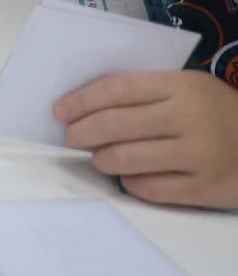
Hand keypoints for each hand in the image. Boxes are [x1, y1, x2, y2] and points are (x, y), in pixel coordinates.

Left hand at [55, 69, 237, 207]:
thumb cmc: (215, 112)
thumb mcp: (188, 87)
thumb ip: (145, 91)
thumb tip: (85, 104)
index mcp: (180, 87)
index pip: (117, 89)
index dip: (81, 101)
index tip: (60, 111)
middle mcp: (189, 118)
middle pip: (115, 125)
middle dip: (82, 132)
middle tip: (72, 137)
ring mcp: (199, 154)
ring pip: (128, 159)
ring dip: (103, 159)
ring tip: (101, 157)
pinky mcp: (206, 188)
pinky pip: (151, 188)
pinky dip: (131, 183)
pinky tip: (129, 176)